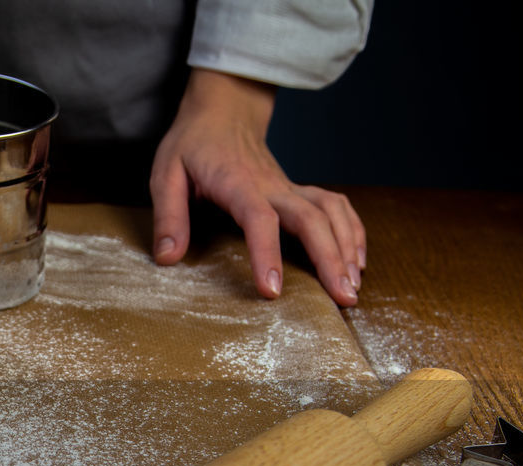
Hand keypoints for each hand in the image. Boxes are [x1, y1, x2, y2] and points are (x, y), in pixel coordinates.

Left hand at [149, 69, 365, 305]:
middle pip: (311, 219)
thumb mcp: (166, 175)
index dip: (267, 254)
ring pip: (331, 212)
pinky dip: (352, 231)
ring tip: (352, 288)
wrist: (222, 110)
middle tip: (342, 298)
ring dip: (347, 248)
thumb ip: (168, 217)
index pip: (258, 219)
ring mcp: (289, 187)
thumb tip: (168, 258)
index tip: (272, 290)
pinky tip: (356, 260)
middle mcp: (271, 185)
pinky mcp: (298, 189)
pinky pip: (336, 206)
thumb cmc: (192, 145)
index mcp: (237, 184)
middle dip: (330, 259)